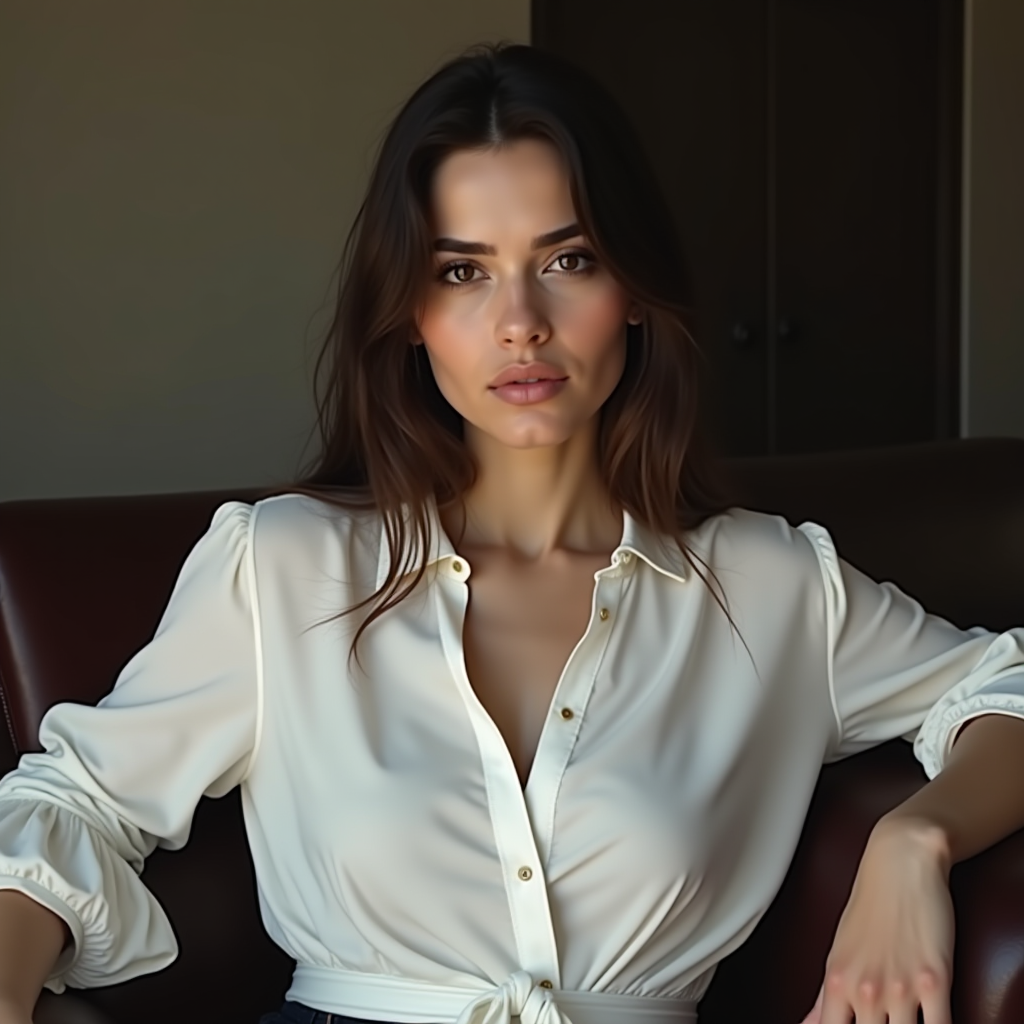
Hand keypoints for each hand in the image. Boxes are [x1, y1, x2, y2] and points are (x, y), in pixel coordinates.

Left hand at [799, 816, 954, 1023]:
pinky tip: (933, 1022)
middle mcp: (865, 989)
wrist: (899, 862)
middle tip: (884, 1019)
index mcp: (837, 983)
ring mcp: (900, 987)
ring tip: (908, 1017)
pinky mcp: (936, 981)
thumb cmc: (870, 905)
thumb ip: (826, 997)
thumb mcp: (840, 951)